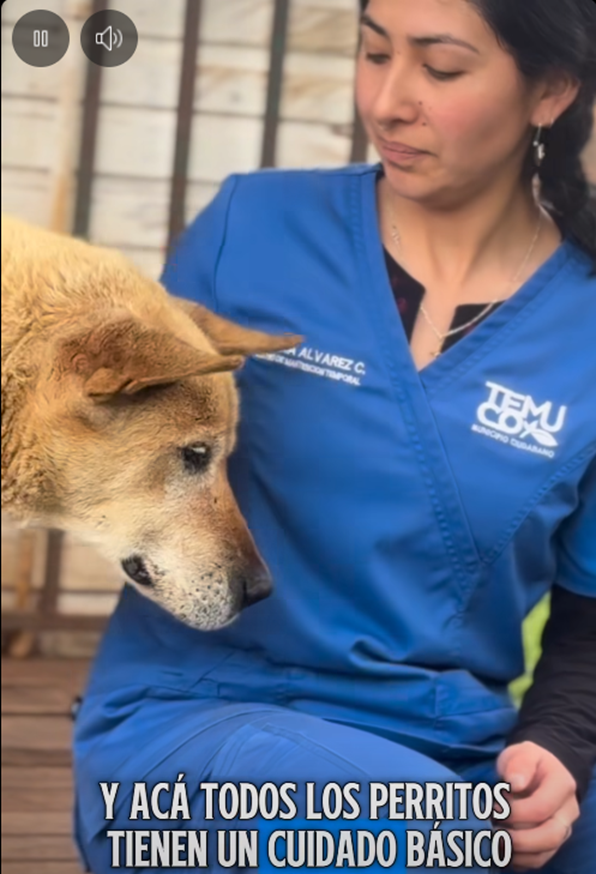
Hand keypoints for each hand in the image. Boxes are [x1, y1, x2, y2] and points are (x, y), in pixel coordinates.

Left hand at [496, 741, 578, 869]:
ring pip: (544, 852)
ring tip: (494, 841)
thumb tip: (514, 783)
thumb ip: (520, 764)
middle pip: (550, 836)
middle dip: (519, 838)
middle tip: (494, 831)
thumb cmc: (528, 761)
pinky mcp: (551, 843)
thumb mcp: (524, 752)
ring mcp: (561, 830)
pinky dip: (518, 859)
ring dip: (517, 852)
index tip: (494, 807)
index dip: (516, 812)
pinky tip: (500, 849)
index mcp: (562, 786)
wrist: (540, 771)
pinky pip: (538, 859)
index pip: (542, 807)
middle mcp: (567, 812)